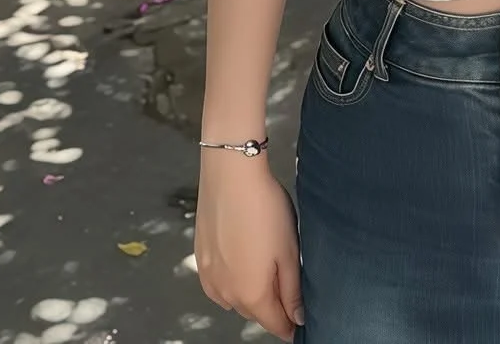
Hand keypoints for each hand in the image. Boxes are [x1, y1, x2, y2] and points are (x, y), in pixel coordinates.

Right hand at [195, 156, 304, 338]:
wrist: (231, 175)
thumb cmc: (263, 208)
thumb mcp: (289, 251)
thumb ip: (293, 290)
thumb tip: (298, 318)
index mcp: (252, 295)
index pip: (275, 324)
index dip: (291, 324)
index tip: (300, 318)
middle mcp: (226, 294)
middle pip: (255, 313)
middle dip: (272, 305)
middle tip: (286, 280)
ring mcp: (209, 278)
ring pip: (235, 298)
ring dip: (250, 291)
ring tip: (264, 260)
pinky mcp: (199, 260)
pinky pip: (218, 283)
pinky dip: (232, 279)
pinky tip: (242, 255)